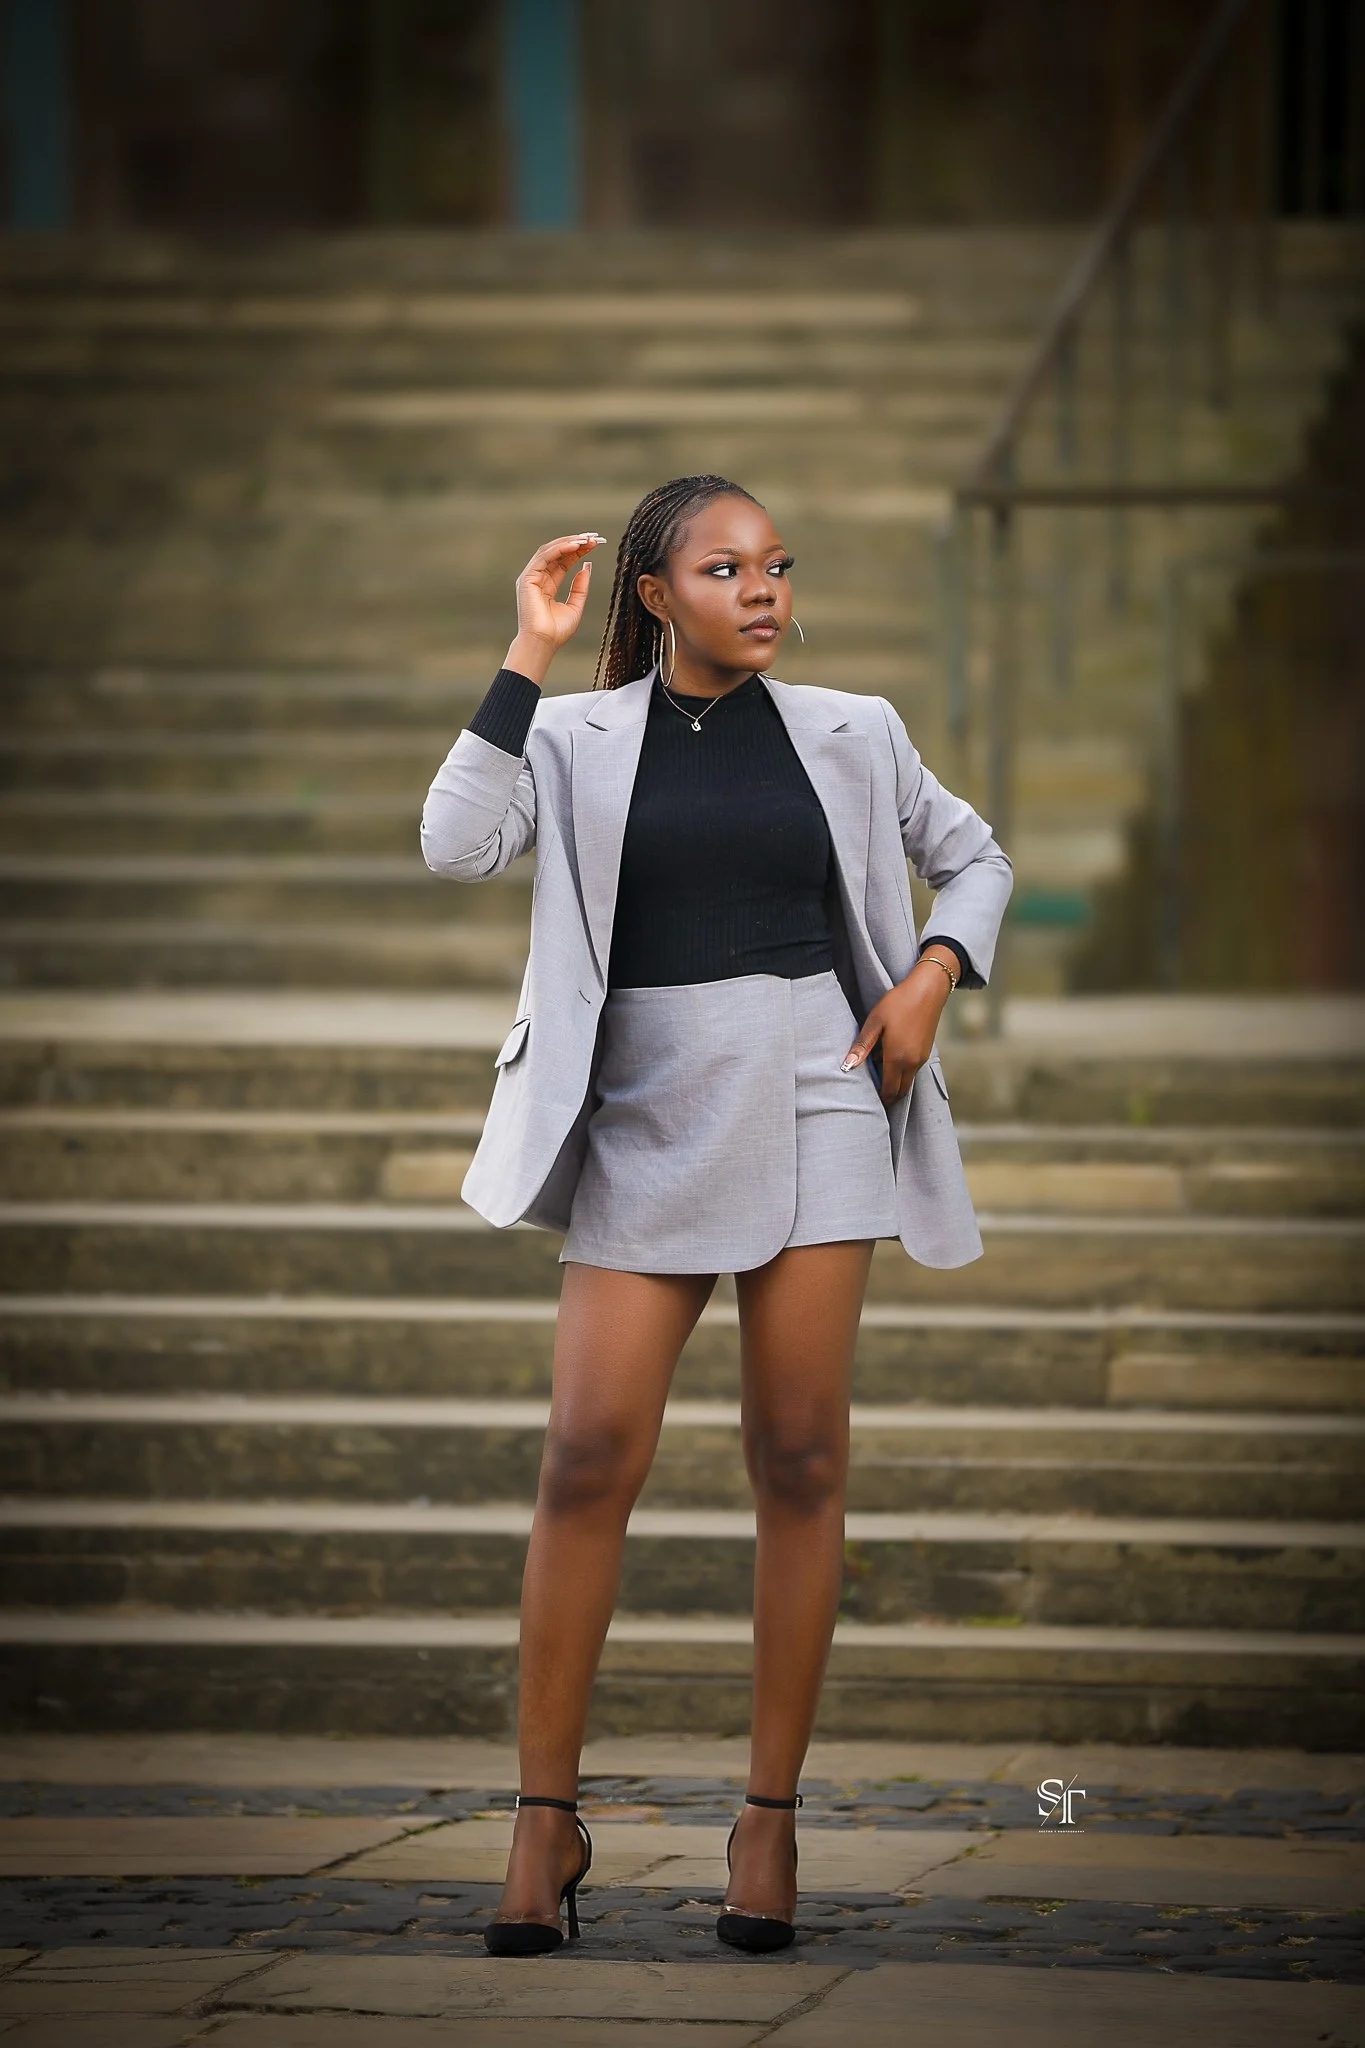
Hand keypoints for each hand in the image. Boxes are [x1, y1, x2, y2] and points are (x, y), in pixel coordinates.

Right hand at [506, 533, 606, 682]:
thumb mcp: (576, 606)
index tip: (595, 543)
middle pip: (557, 553)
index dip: (579, 551)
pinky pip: (544, 557)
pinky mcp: (527, 578)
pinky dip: (559, 549)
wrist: (543, 643)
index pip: (564, 561)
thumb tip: (586, 566)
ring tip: (586, 539)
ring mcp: (531, 577)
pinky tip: (575, 545)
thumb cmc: (557, 631)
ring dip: (568, 542)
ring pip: (550, 551)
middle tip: (593, 537)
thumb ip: (580, 587)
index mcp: (548, 585)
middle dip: (575, 542)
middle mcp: (538, 578)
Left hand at [842, 958, 953, 1103]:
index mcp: (897, 1058)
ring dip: (895, 1083)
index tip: (868, 1100)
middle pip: (901, 1091)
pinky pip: (913, 1070)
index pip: (889, 1090)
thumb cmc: (899, 1003)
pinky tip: (889, 1057)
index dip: (880, 1099)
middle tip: (873, 1094)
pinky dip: (902, 1072)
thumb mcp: (875, 1022)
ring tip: (877, 1072)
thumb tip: (848, 1066)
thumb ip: (862, 1046)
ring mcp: (922, 1058)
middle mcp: (912, 1063)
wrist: (928, 990)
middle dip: (888, 1096)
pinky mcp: (926, 1052)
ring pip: (908, 1081)